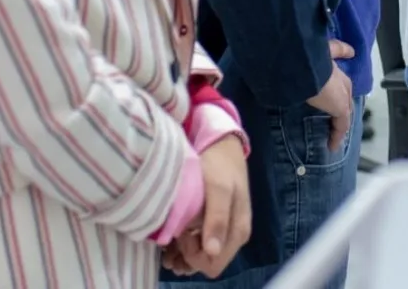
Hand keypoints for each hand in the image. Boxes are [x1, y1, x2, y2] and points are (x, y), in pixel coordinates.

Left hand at [164, 136, 250, 278]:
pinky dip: (182, 243)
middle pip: (205, 263)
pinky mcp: (213, 224)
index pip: (212, 264)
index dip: (194, 254)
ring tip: (170, 232)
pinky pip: (197, 245)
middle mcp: (232, 236)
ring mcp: (223, 231)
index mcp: (238, 232)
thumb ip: (218, 218)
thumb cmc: (220, 165)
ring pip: (200, 256)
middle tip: (174, 232)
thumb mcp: (218, 188)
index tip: (183, 233)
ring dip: (182, 251)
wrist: (221, 144)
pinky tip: (173, 230)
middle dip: (186, 254)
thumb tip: (213, 251)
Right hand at [306, 40, 354, 150]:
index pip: (342, 84)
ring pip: (344, 113)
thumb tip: (352, 51)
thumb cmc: (308, 59)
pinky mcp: (341, 109)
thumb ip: (338, 50)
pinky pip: (341, 125)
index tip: (335, 98)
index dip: (339, 91)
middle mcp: (343, 84)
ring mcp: (343, 96)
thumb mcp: (324, 51)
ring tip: (334, 136)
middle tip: (335, 120)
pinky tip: (332, 145)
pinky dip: (337, 135)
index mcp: (337, 70)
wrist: (308, 66)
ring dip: (340, 124)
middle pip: (345, 99)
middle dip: (342, 109)